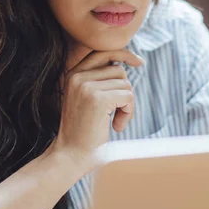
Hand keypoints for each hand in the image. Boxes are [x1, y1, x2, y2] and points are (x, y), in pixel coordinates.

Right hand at [51, 50, 143, 165]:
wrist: (70, 156)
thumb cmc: (82, 132)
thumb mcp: (85, 99)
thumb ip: (97, 80)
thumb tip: (122, 63)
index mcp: (72, 74)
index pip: (101, 51)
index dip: (123, 54)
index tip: (138, 62)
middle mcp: (77, 77)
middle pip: (118, 70)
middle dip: (124, 91)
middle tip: (119, 112)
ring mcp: (86, 87)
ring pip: (125, 84)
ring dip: (127, 105)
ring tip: (115, 121)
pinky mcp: (98, 99)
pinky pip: (127, 97)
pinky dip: (128, 112)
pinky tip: (117, 126)